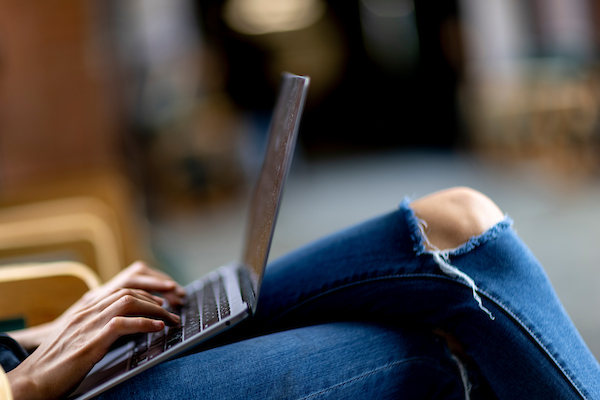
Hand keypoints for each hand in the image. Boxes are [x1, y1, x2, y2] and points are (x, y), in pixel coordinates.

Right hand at [10, 262, 185, 350]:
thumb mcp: (80, 342)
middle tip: (173, 311)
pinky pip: (124, 324)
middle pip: (129, 292)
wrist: (31, 382)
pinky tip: (157, 327)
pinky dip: (145, 323)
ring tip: (170, 319)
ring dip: (155, 309)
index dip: (145, 294)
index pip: (121, 290)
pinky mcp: (92, 341)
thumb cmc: (55, 367)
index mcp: (85, 312)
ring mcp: (89, 324)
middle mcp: (88, 313)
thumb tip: (125, 331)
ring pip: (129, 302)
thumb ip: (99, 332)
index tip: (161, 303)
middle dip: (155, 299)